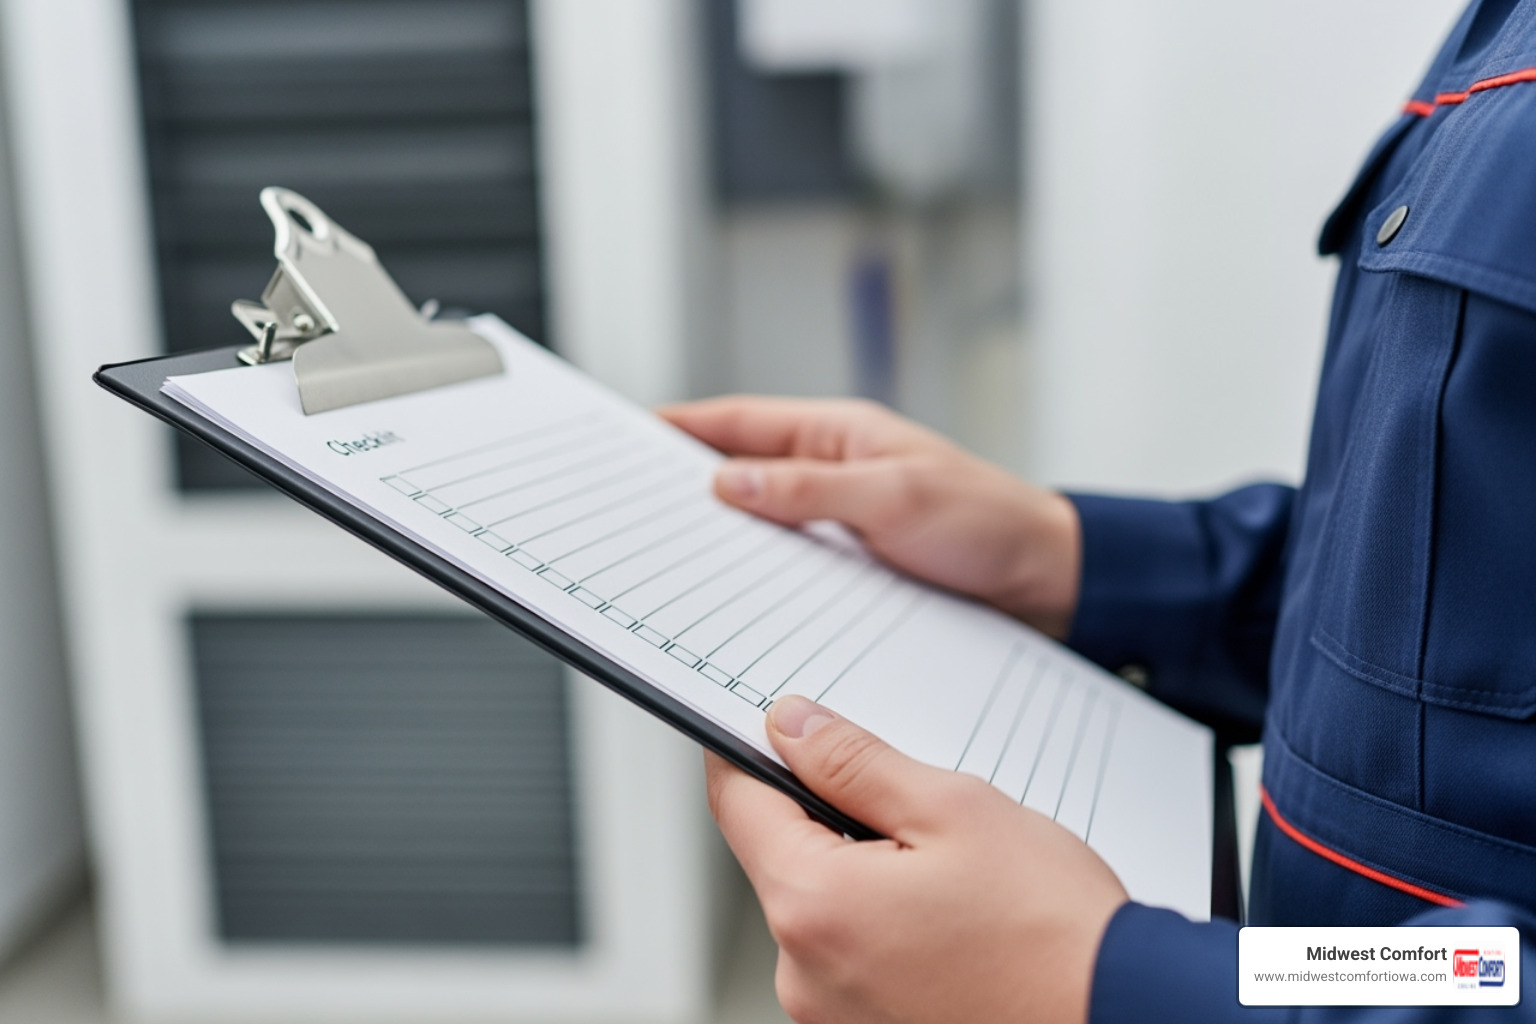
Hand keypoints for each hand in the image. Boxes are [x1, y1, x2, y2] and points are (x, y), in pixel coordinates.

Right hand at [659, 397, 1080, 637]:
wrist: (1047, 582)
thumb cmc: (988, 524)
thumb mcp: (894, 499)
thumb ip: (809, 490)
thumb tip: (729, 481)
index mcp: (840, 435)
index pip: (742, 422)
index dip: (683, 426)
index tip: (630, 435)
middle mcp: (835, 472)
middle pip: (742, 471)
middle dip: (688, 484)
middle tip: (634, 506)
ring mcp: (843, 518)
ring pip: (762, 520)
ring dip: (724, 534)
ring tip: (671, 556)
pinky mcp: (855, 563)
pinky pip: (791, 561)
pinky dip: (759, 572)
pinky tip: (736, 597)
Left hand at [709, 695, 1127, 1023]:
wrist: (1124, 1015)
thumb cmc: (1054, 931)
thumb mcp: (953, 810)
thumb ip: (853, 762)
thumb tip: (790, 727)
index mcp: (813, 906)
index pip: (736, 804)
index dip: (747, 749)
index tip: (770, 723)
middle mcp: (803, 973)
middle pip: (781, 856)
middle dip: (830, 814)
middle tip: (912, 805)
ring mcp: (830, 1014)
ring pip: (821, 904)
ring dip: (863, 872)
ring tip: (950, 875)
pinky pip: (849, 953)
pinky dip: (883, 922)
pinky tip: (949, 918)